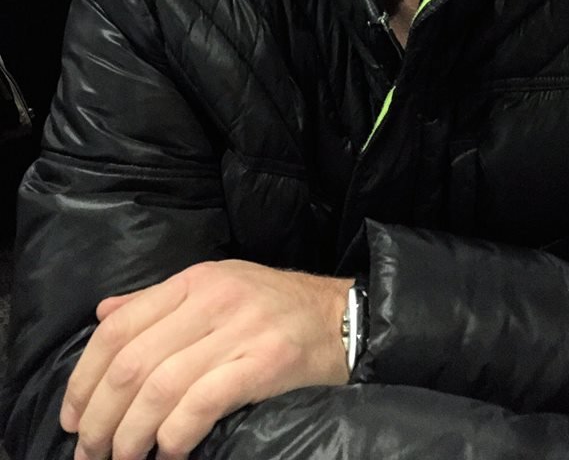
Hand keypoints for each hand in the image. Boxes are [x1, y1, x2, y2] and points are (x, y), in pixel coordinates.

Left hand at [59, 261, 352, 459]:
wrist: (342, 316)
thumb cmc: (275, 307)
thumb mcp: (217, 286)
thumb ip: (159, 302)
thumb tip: (105, 314)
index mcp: (194, 281)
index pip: (119, 327)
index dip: (85, 377)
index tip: (72, 417)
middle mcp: (213, 299)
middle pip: (133, 362)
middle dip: (101, 417)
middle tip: (90, 453)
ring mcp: (240, 329)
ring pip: (161, 387)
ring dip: (131, 435)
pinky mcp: (265, 362)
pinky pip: (203, 402)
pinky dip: (175, 435)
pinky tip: (169, 453)